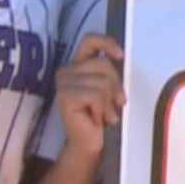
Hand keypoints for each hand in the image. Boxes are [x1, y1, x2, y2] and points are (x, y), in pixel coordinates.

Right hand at [53, 33, 125, 159]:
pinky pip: (96, 95)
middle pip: (103, 64)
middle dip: (115, 86)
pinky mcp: (64, 97)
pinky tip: (97, 120)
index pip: (90, 40)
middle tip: (113, 104)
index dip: (107, 43)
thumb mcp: (110, 88)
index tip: (120, 56)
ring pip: (102, 82)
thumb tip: (121, 57)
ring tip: (104, 115)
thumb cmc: (103, 115)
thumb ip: (111, 72)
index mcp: (78, 64)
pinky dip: (102, 109)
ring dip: (109, 102)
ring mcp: (63, 84)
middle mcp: (67, 71)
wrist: (90, 142)